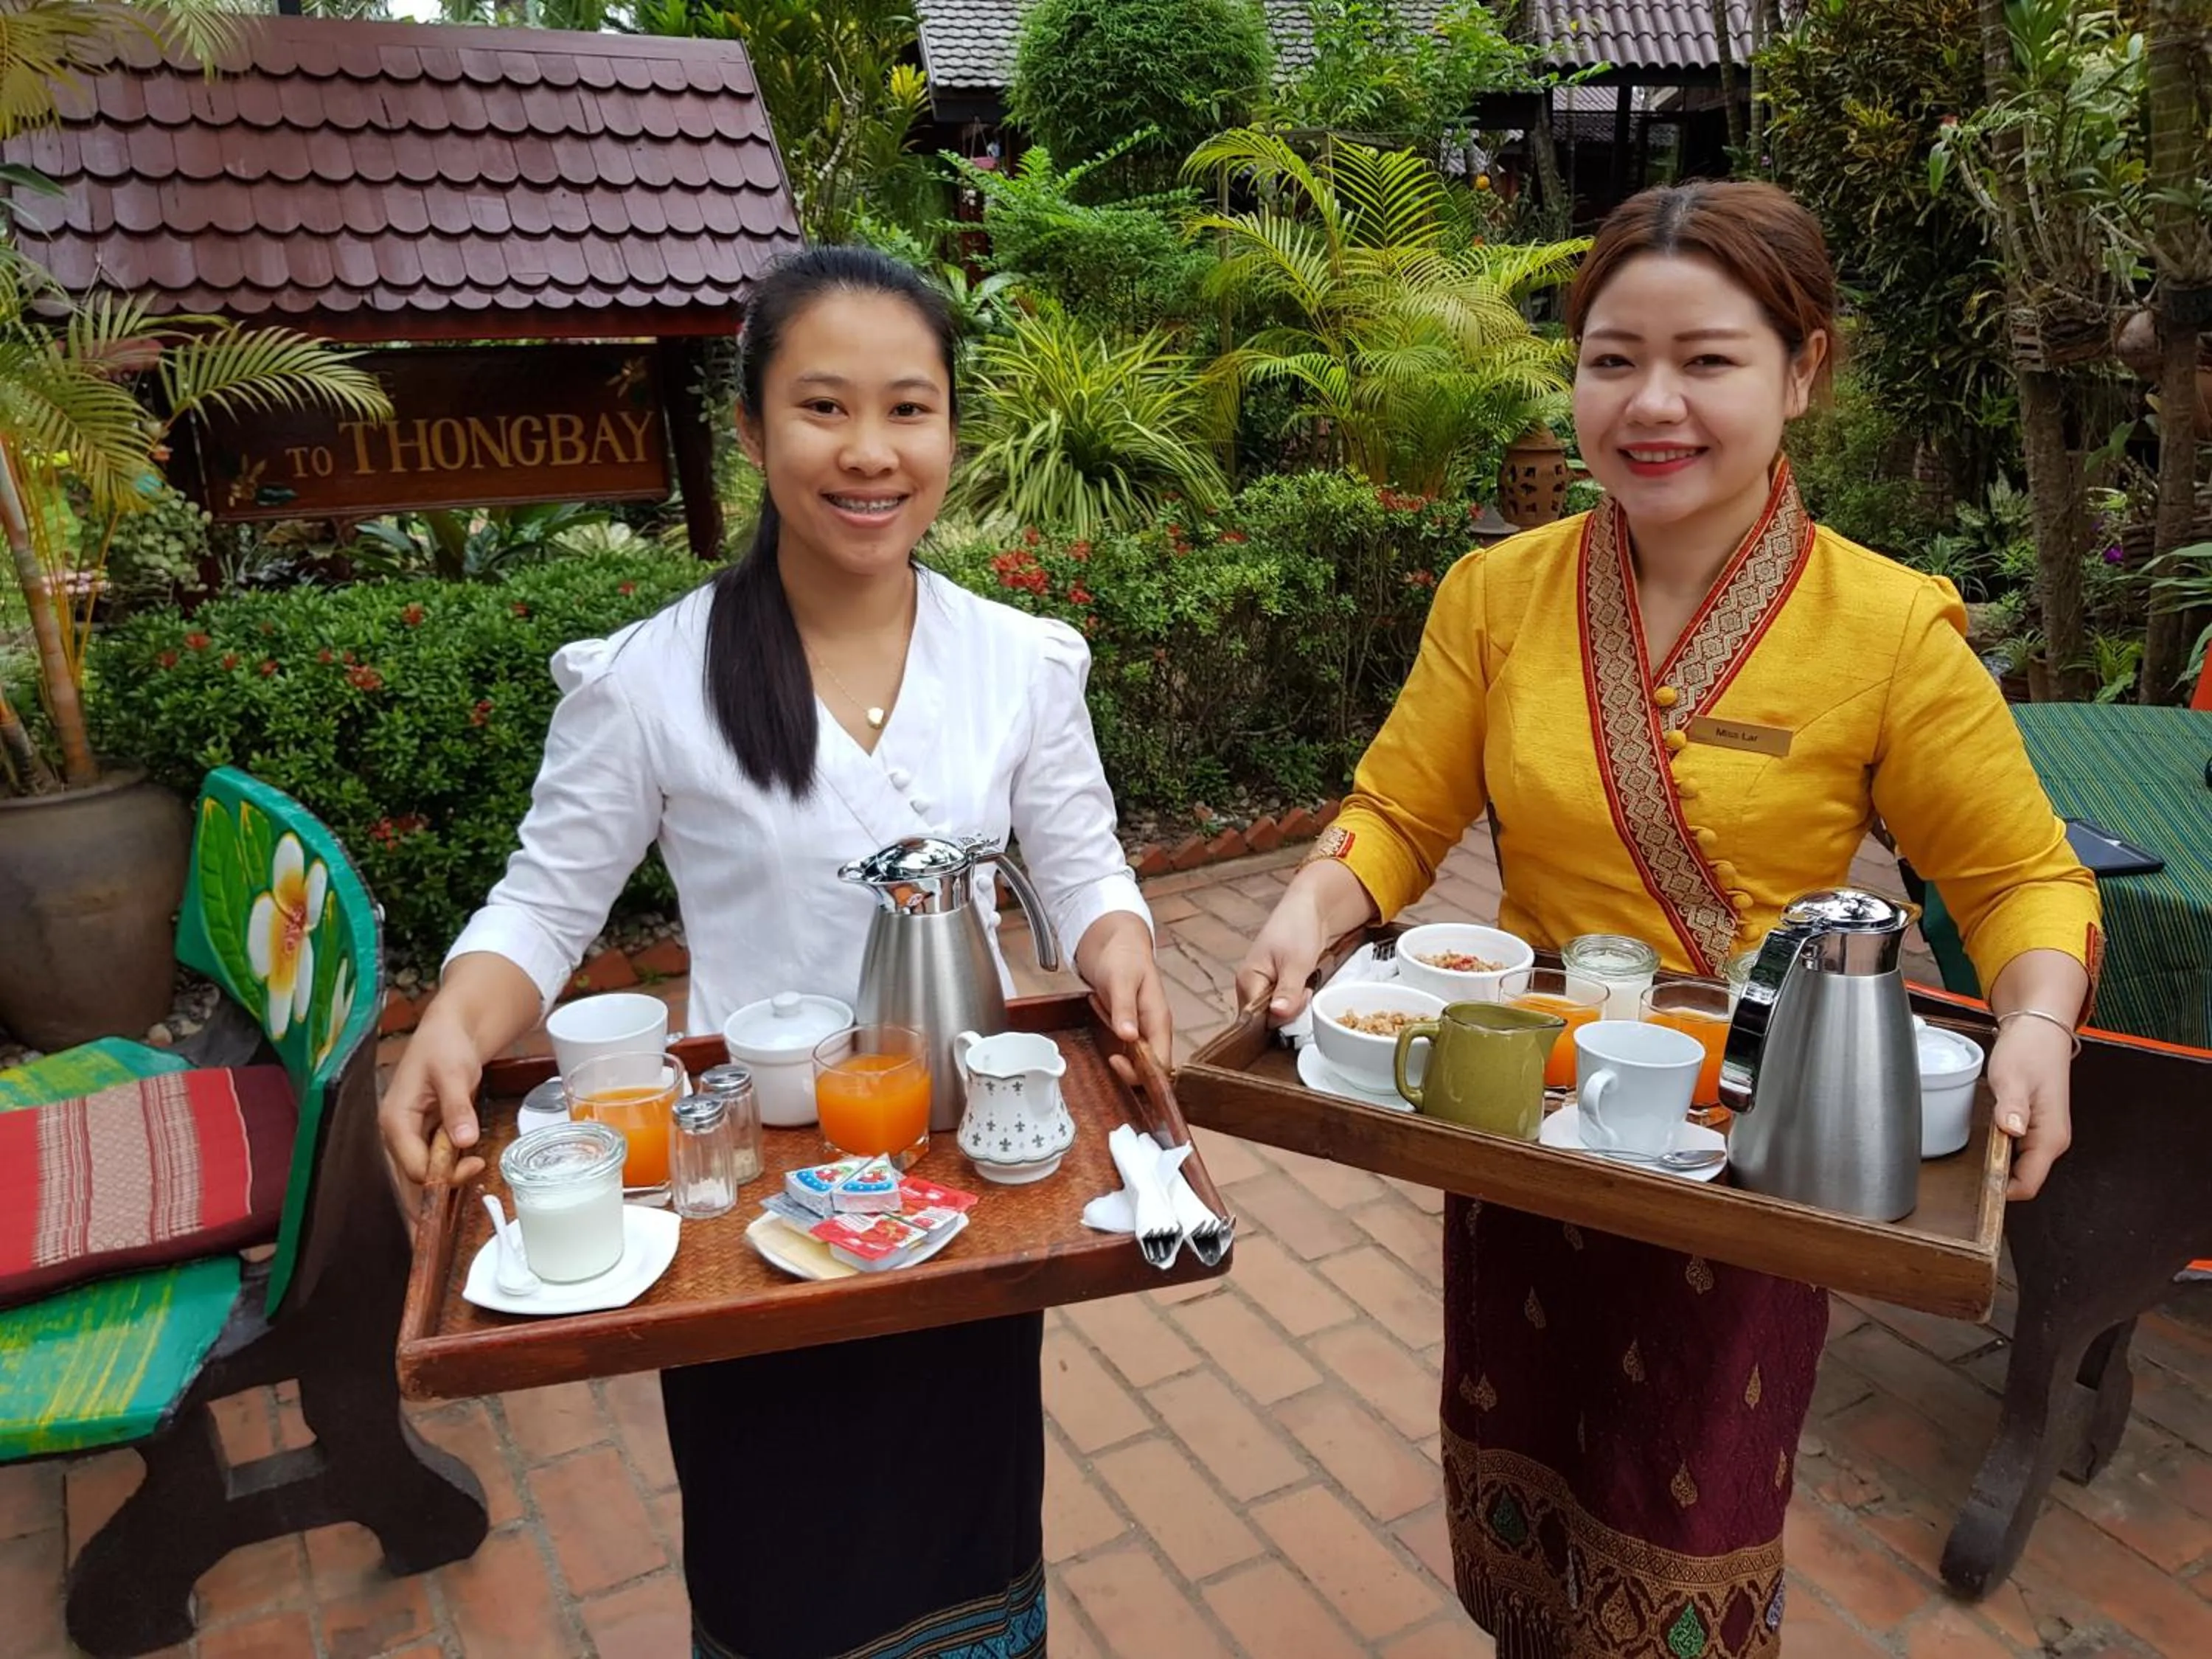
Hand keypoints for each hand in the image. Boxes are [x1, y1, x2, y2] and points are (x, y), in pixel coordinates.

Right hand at [379, 1003, 489, 1187]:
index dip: (444, 1175)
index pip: (414, 1167)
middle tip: (477, 1168)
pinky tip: (465, 1161)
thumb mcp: (454, 1073)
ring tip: (474, 1166)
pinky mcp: (423, 1133)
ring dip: (448, 1176)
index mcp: (395, 1120)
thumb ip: (457, 1107)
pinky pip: (433, 1160)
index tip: (476, 1164)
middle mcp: (397, 1133)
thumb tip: (464, 1140)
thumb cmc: (445, 1046)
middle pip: (416, 1176)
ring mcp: (409, 1134)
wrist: (449, 1032)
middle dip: (444, 1183)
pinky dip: (450, 1166)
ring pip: (424, 1172)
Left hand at [1077, 912, 1173, 1065]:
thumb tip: (1128, 1037)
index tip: (1116, 1060)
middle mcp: (1156, 1030)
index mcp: (1159, 1020)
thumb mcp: (1121, 980)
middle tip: (1109, 1056)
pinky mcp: (1135, 1029)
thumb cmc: (1123, 958)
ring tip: (1106, 1034)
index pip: (1162, 1064)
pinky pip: (1130, 1051)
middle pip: (1153, 1069)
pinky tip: (1106, 1030)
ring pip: (1141, 1062)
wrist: (1120, 943)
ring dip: (1123, 1060)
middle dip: (1131, 1070)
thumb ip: (1125, 1008)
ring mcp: (1146, 1031)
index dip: (1142, 1073)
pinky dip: (1118, 1049)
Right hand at [1235, 886, 1334, 1022]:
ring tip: (1304, 983)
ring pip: (1276, 1012)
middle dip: (1290, 1011)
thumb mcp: (1296, 963)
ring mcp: (1261, 984)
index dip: (1281, 1016)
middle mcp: (1249, 985)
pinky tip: (1303, 985)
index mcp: (1247, 979)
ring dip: (1295, 1005)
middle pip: (1266, 1018)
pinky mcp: (1273, 983)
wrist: (1309, 908)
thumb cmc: (1298, 928)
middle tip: (1305, 988)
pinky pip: (1282, 1003)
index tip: (1300, 997)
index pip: (1257, 1017)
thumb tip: (1278, 1015)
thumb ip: (1287, 992)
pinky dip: (1296, 999)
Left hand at [1988, 1014, 2073, 1199]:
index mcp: (2051, 1136)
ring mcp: (2043, 1134)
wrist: (2040, 1030)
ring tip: (1973, 1156)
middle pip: (2023, 1179)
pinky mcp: (2034, 1127)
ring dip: (1997, 1164)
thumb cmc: (2029, 1050)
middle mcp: (2051, 1141)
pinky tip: (1985, 1139)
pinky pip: (2017, 1150)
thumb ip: (2012, 1106)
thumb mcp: (2014, 1078)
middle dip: (1997, 1180)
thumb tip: (2012, 1130)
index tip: (1976, 1188)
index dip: (2003, 1191)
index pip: (2029, 1184)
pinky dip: (2000, 1151)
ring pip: (2019, 1165)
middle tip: (1966, 1172)